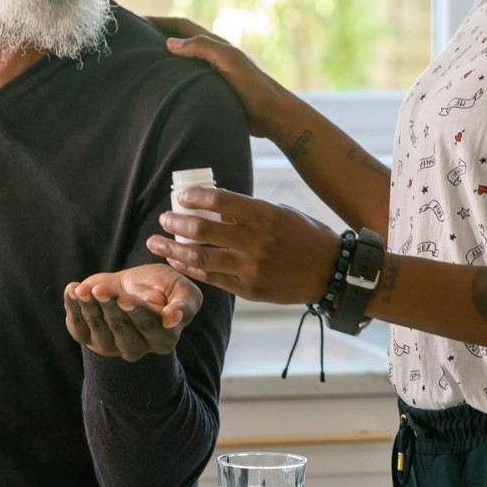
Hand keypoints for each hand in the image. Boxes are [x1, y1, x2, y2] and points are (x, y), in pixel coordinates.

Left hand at [64, 264, 202, 360]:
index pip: (148, 326)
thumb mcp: (181, 288)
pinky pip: (77, 327)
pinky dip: (73, 307)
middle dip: (109, 306)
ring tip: (83, 289)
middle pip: (120, 328)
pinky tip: (73, 289)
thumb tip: (172, 320)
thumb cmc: (161, 286)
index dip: (136, 313)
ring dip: (89, 305)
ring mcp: (110, 346)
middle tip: (100, 289)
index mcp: (163, 338)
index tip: (125, 300)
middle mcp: (137, 347)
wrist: (131, 284)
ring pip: (97, 327)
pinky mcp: (88, 337)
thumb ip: (184, 303)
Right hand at [146, 17, 289, 140]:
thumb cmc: (252, 87)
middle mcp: (211, 56)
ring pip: (181, 62)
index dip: (159, 21)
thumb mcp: (228, 61)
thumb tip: (169, 42)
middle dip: (157, 37)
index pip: (181, 26)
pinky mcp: (211, 91)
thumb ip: (201, 47)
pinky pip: (185, 81)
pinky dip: (171, 80)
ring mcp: (211, 73)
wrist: (271, 115)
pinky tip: (160, 89)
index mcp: (215, 44)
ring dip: (162, 59)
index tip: (137, 21)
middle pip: (179, 41)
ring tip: (140, 64)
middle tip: (134, 40)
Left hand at [146, 187, 341, 304]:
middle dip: (175, 223)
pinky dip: (190, 268)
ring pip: (200, 258)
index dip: (194, 197)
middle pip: (202, 231)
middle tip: (163, 219)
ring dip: (172, 249)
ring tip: (155, 243)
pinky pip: (211, 278)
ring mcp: (250, 268)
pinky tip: (177, 261)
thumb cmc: (304, 236)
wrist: (331, 272)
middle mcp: (254, 242)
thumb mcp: (279, 214)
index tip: (181, 197)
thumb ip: (247, 213)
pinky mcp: (248, 290)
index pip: (219, 201)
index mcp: (264, 216)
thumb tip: (210, 207)